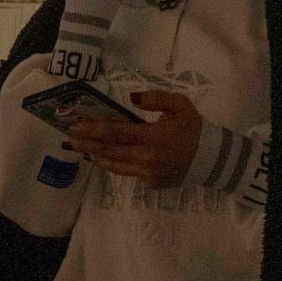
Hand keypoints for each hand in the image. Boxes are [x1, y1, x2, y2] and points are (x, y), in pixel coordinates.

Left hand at [64, 90, 202, 188]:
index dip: (92, 130)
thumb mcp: (180, 106)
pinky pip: (126, 172)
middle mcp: (147, 158)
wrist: (214, 159)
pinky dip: (111, 164)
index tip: (75, 125)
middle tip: (67, 138)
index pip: (115, 133)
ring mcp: (148, 174)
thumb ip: (156, 98)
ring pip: (114, 165)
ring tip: (80, 148)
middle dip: (85, 144)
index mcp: (153, 137)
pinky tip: (101, 157)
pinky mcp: (150, 183)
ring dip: (95, 155)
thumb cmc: (194, 129)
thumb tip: (132, 98)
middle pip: (108, 150)